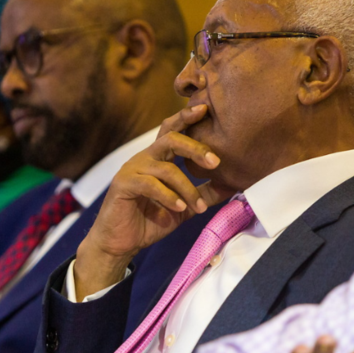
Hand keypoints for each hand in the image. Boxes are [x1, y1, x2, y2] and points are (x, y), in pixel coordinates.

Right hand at [74, 104, 232, 297]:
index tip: (206, 109)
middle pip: (171, 140)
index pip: (172, 131)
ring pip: (166, 169)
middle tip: (215, 162)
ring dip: (187, 188)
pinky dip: (168, 196)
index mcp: (157, 158)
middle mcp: (144, 158)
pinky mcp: (123, 185)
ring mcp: (132, 169)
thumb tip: (232, 185)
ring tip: (199, 207)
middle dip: (195, 148)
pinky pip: (150, 185)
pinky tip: (180, 207)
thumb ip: (203, 194)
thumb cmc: (150, 221)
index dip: (186, 118)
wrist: (121, 243)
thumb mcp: (183, 207)